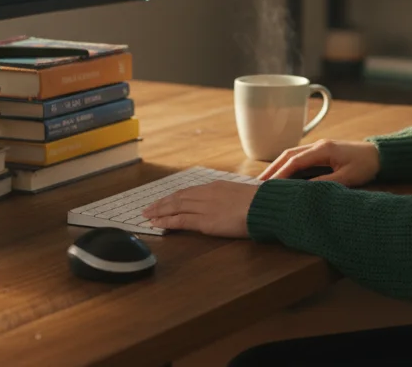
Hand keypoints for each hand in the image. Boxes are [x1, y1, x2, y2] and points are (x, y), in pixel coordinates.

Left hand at [141, 181, 258, 237]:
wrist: (265, 207)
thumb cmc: (260, 203)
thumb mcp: (243, 196)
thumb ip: (232, 199)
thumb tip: (232, 204)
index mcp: (216, 187)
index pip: (189, 192)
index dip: (174, 197)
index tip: (164, 201)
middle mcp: (206, 194)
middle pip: (178, 198)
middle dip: (161, 203)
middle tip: (148, 208)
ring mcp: (204, 207)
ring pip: (175, 207)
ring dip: (159, 211)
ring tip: (147, 216)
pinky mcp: (205, 221)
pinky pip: (180, 221)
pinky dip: (166, 222)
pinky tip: (156, 224)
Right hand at [258, 139, 379, 186]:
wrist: (380, 155)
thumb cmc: (366, 166)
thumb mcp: (347, 178)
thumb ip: (325, 183)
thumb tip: (304, 191)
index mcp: (323, 150)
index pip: (295, 162)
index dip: (280, 174)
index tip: (268, 186)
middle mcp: (318, 145)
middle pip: (288, 155)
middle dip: (273, 168)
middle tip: (258, 183)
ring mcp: (319, 147)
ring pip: (292, 155)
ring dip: (278, 167)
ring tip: (265, 181)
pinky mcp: (322, 152)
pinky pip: (300, 158)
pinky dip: (288, 166)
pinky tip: (282, 176)